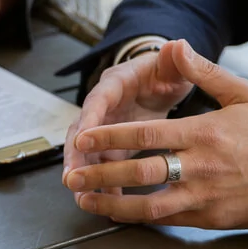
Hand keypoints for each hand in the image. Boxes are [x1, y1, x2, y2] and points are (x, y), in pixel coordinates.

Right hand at [62, 40, 194, 189]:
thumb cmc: (167, 72)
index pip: (98, 99)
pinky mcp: (114, 144)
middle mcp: (104, 106)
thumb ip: (174, 59)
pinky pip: (105, 165)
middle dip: (75, 155)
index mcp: (117, 83)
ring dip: (84, 173)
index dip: (90, 119)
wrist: (164, 80)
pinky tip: (109, 202)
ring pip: (87, 152)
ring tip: (81, 196)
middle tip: (71, 177)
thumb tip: (176, 46)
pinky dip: (105, 183)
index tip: (82, 138)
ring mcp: (106, 127)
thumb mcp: (172, 64)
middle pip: (82, 130)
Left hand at [64, 40, 247, 229]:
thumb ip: (204, 72)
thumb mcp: (243, 94)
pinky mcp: (210, 218)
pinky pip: (168, 220)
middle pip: (141, 172)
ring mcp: (204, 196)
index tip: (83, 139)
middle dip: (102, 175)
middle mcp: (200, 167)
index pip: (147, 135)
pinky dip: (140, 218)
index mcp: (204, 133)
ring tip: (86, 202)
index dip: (111, 138)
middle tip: (72, 176)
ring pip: (150, 206)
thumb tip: (176, 43)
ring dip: (113, 205)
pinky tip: (119, 214)